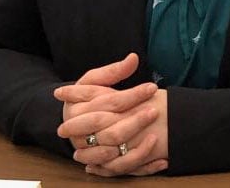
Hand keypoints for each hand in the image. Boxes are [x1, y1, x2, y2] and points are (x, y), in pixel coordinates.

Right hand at [54, 53, 167, 175]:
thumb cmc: (83, 97)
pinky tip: (161, 161)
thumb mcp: (92, 80)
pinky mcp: (101, 166)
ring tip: (156, 136)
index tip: (151, 87)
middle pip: (112, 131)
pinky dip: (142, 167)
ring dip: (139, 148)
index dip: (132, 95)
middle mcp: (82, 134)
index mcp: (79, 109)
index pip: (111, 102)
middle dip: (136, 121)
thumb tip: (134, 57)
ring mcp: (91, 152)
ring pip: (116, 155)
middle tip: (156, 110)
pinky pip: (123, 171)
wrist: (68, 121)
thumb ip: (113, 70)